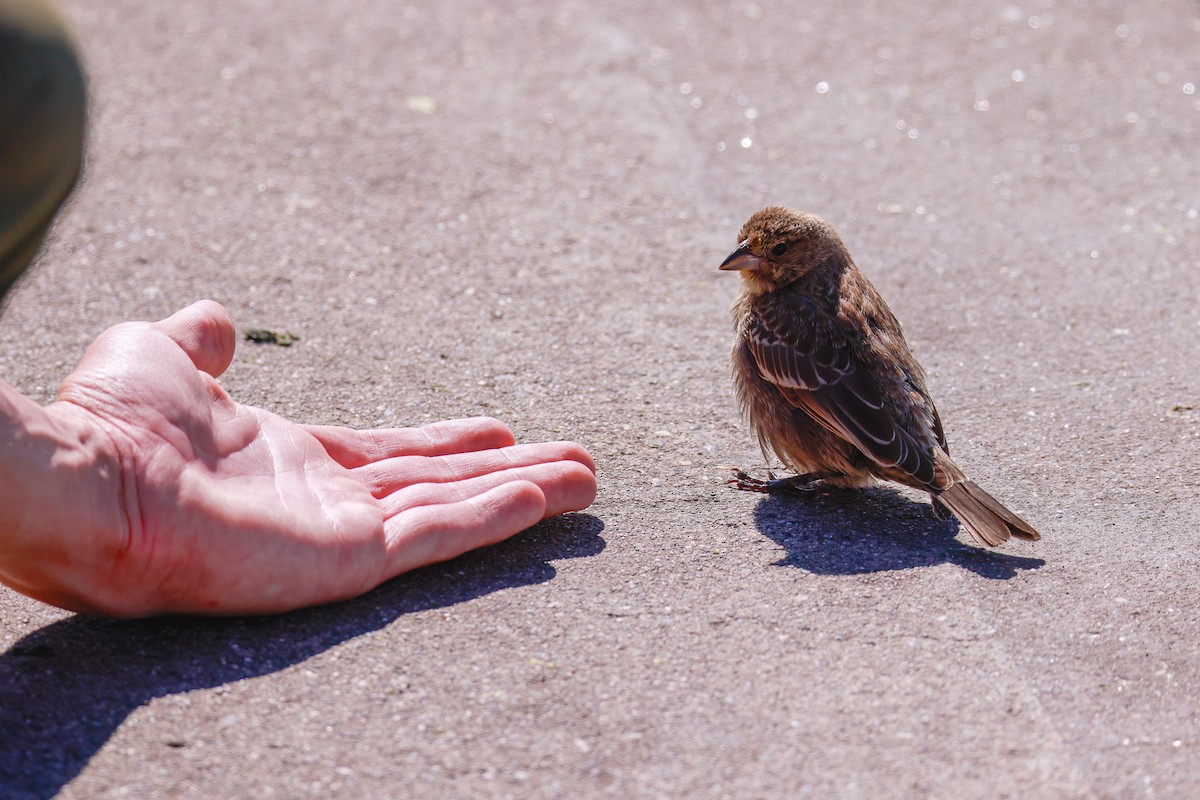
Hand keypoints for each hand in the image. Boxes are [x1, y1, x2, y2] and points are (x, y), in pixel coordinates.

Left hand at [0, 301, 596, 616]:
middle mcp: (326, 502)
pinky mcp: (348, 561)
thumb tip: (213, 319)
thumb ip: (199, 344)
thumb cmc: (110, 422)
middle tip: (577, 465)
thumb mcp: (158, 357)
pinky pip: (437, 536)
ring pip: (454, 511)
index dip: (452, 440)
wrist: (83, 477)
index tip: (505, 430)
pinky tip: (543, 499)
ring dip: (523, 496)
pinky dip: (493, 519)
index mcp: (290, 460)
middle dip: (511, 473)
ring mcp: (341, 536)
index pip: (393, 453)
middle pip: (441, 483)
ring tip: (586, 482)